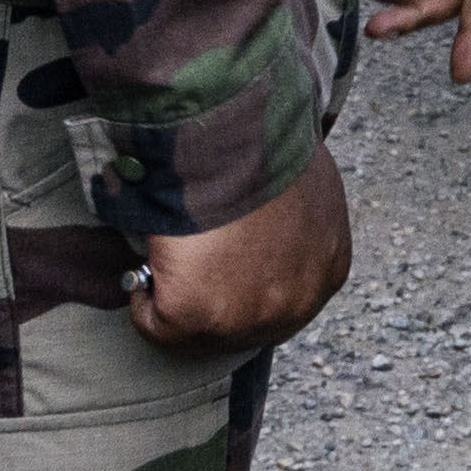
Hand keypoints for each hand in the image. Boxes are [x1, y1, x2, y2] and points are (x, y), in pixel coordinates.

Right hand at [129, 149, 350, 353]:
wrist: (233, 138)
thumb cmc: (268, 146)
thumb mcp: (311, 185)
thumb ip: (301, 220)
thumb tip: (273, 224)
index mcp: (328, 272)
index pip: (284, 298)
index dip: (248, 281)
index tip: (223, 261)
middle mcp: (294, 305)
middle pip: (244, 324)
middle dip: (215, 299)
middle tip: (189, 266)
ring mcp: (245, 318)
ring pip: (197, 332)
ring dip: (176, 299)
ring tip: (166, 262)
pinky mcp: (194, 318)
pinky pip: (156, 326)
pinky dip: (142, 300)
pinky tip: (144, 269)